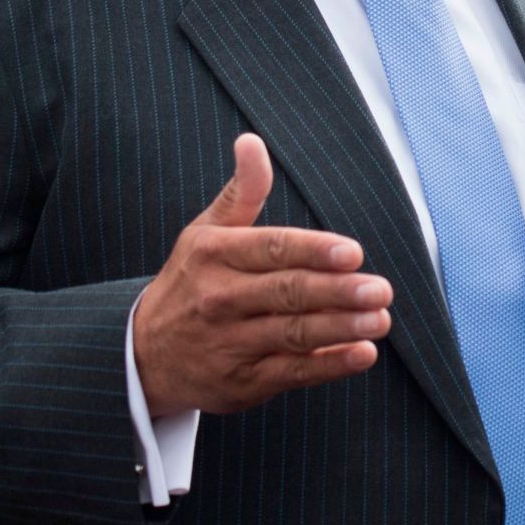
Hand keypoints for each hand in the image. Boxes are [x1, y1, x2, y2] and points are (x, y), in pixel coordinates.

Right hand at [134, 135, 391, 417]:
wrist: (144, 355)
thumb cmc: (191, 281)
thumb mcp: (206, 232)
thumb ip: (243, 191)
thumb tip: (252, 141)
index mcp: (215, 255)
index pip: (271, 249)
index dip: (313, 251)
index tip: (352, 252)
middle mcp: (220, 299)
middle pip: (286, 293)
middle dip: (337, 292)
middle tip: (380, 289)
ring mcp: (230, 344)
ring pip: (293, 334)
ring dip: (341, 328)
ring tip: (380, 320)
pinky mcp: (242, 382)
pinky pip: (292, 373)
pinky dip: (329, 366)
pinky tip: (362, 355)